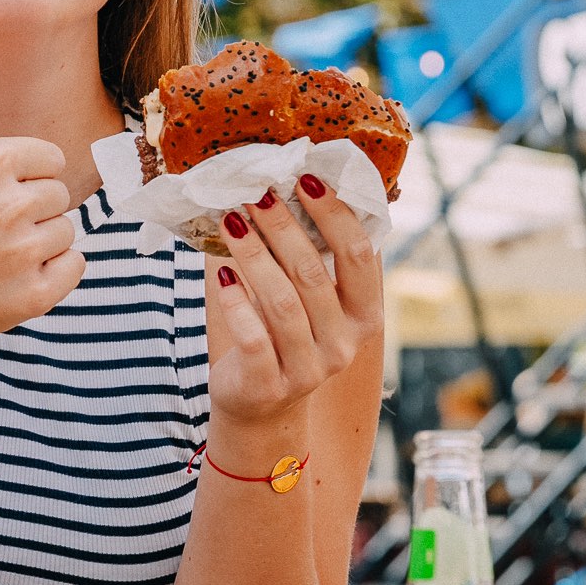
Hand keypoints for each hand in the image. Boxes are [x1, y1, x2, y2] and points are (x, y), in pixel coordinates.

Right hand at [0, 48, 85, 361]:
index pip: (50, 159)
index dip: (25, 177)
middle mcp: (8, 205)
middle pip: (59, 196)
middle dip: (33, 212)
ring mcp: (22, 252)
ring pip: (67, 231)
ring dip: (42, 245)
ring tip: (0, 255)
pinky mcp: (36, 293)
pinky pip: (75, 267)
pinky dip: (53, 275)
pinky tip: (14, 278)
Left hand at [207, 174, 383, 425]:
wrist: (260, 406)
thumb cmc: (285, 337)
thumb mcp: (311, 302)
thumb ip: (310, 257)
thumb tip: (285, 187)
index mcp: (364, 316)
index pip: (360, 257)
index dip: (335, 214)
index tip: (306, 178)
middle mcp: (343, 344)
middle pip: (313, 273)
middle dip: (282, 227)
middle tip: (255, 193)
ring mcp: (308, 369)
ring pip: (281, 302)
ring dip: (254, 255)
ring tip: (231, 221)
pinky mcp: (269, 385)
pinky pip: (252, 336)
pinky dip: (236, 301)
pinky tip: (221, 274)